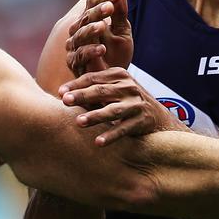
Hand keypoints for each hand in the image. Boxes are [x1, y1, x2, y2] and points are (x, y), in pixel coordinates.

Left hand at [58, 67, 188, 145]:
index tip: (60, 93)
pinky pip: (124, 129)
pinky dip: (111, 136)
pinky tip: (98, 142)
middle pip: (102, 91)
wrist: (158, 117)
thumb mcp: (114, 89)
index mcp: (119, 75)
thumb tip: (62, 96)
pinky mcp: (142, 120)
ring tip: (79, 121)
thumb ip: (94, 89)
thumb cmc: (127, 102)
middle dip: (83, 95)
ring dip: (96, 116)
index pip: (94, 78)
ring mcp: (136, 104)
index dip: (76, 84)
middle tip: (65, 101)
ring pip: (113, 110)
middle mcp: (129, 87)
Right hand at [65, 0, 132, 75]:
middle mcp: (79, 30)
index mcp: (90, 19)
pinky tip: (102, 48)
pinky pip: (80, 55)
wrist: (114, 80)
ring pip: (79, 35)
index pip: (91, 2)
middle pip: (85, 17)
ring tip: (103, 26)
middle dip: (98, 11)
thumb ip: (120, 11)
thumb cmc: (117, 53)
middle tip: (110, 7)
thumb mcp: (122, 30)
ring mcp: (75, 47)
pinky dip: (91, 51)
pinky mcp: (75, 63)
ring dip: (91, 29)